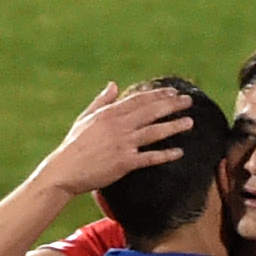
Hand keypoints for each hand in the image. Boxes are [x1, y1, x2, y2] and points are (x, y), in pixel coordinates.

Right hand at [41, 83, 193, 196]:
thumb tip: (113, 85)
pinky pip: (149, 157)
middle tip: (188, 101)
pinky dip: (165, 155)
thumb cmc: (74, 145)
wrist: (65, 170)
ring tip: (190, 122)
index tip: (173, 91)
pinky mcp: (124, 163)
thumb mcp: (85, 118)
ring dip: (173, 126)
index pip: (138, 100)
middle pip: (150, 112)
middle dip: (171, 105)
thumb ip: (101, 101)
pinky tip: (179, 152)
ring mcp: (122, 144)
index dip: (158, 95)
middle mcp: (118, 126)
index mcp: (109, 114)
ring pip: (153, 132)